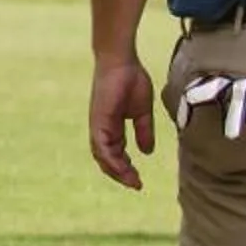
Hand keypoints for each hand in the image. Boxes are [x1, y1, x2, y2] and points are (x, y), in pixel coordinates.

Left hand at [90, 56, 155, 189]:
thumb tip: (147, 152)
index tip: (139, 180)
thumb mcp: (142, 111)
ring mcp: (98, 126)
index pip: (117, 154)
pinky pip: (102, 147)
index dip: (127, 168)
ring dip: (116, 171)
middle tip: (136, 184)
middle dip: (121, 174)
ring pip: (103, 157)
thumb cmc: (131, 80)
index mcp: (112, 128)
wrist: (121, 61)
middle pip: (108, 160)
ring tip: (131, 180)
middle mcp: (102, 130)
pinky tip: (123, 167)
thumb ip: (143, 131)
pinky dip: (111, 159)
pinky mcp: (98, 122)